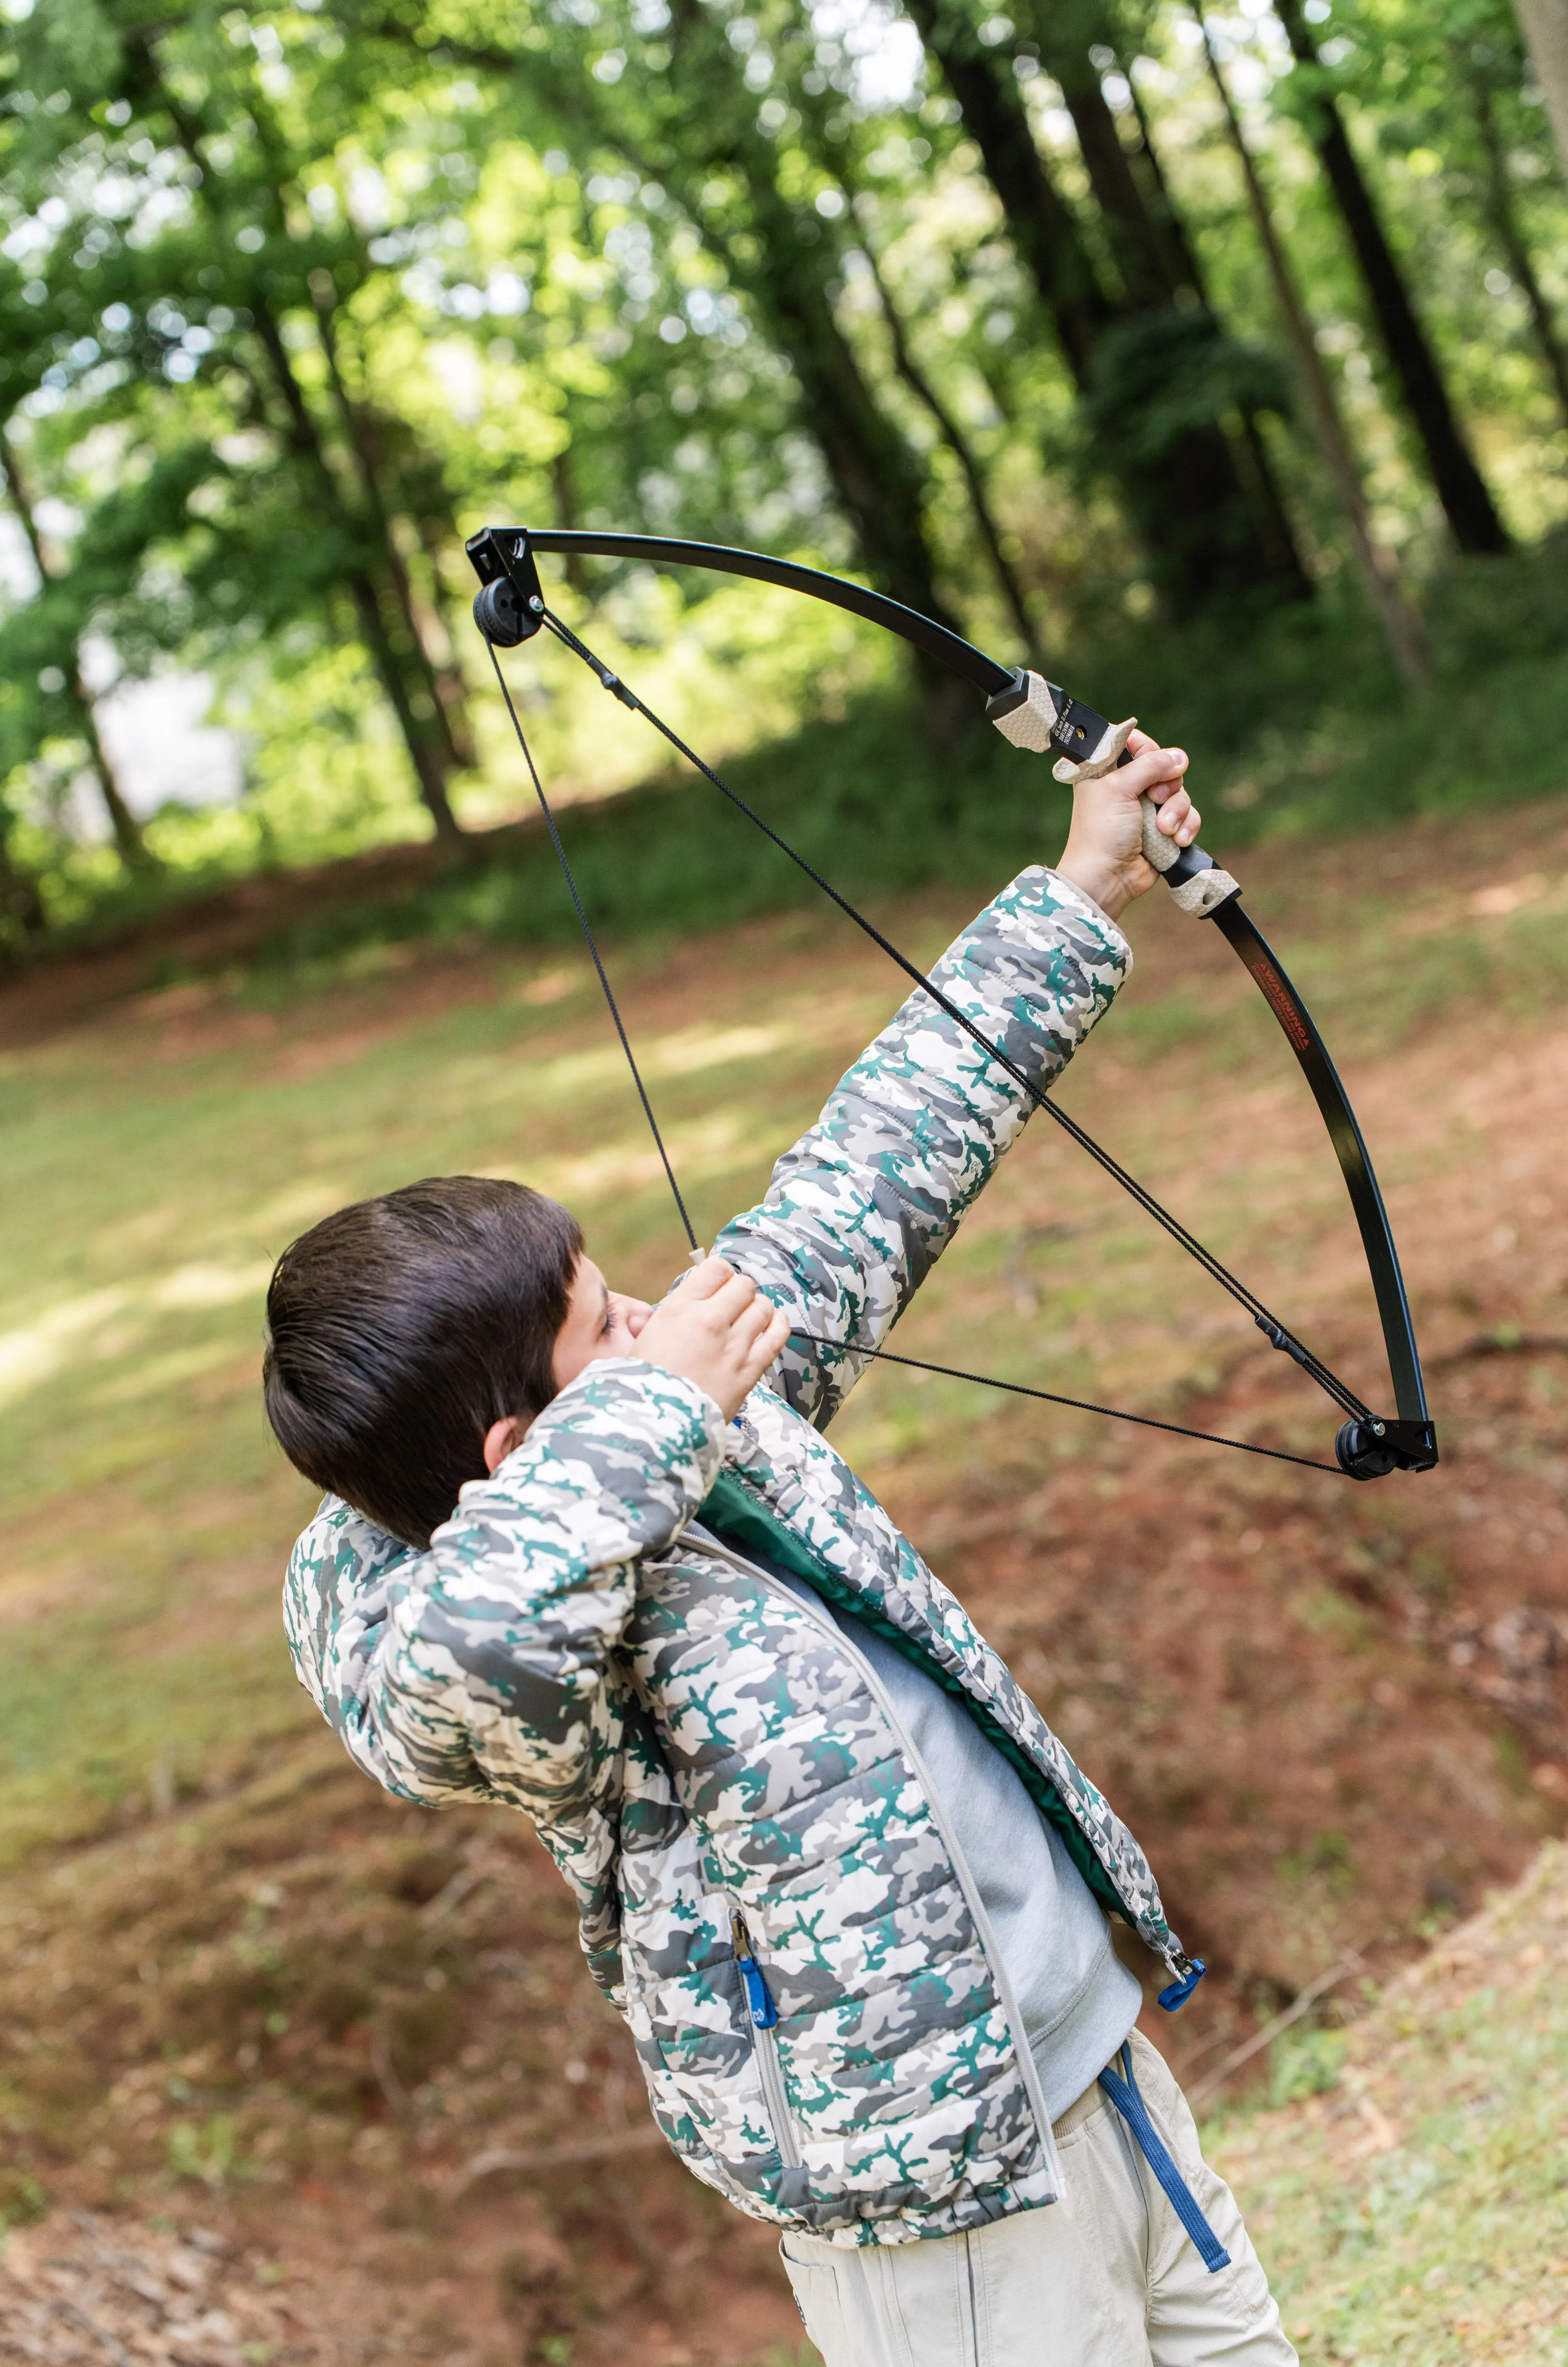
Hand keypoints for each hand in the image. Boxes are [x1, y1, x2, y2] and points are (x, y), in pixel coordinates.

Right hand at [634, 1256, 791, 1420]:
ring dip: (758, 1308)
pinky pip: (778, 1335)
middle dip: (739, 1292)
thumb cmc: (643, 1383)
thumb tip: (682, 1306)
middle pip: (743, 1285)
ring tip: (749, 1319)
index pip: (715, 1268)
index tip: (717, 1287)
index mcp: (679, 1308)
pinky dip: (779, 1324)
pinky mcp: (750, 1369)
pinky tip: (773, 1324)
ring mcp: (734, 1344)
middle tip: (733, 1306)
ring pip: (762, 1306)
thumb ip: (669, 1317)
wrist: (655, 1425)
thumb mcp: (644, 1338)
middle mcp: (710, 1320)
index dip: (720, 1276)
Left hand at [1055, 730, 1199, 922]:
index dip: (1147, 750)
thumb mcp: (1118, 787)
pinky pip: (1189, 817)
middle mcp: (1129, 788)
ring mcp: (1148, 809)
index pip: (1135, 744)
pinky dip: (1187, 827)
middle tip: (1155, 798)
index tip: (1147, 763)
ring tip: (1164, 829)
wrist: (1108, 877)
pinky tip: (1177, 840)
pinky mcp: (1164, 830)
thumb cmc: (1102, 832)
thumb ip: (1149, 765)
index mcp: (1108, 772)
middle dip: (1167, 785)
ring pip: (1181, 793)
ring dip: (1177, 811)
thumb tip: (1178, 757)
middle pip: (1165, 767)